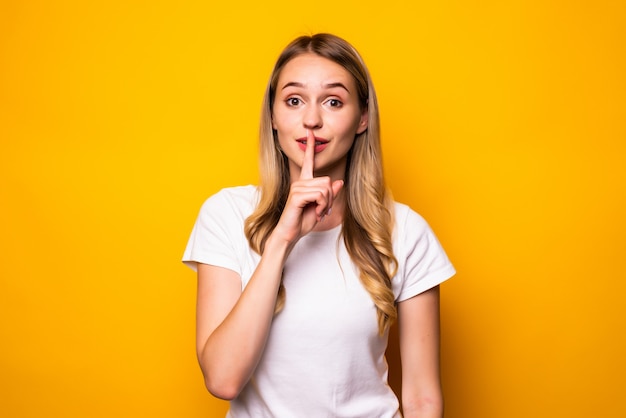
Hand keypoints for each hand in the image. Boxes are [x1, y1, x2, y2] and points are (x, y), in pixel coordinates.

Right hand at [271, 129, 343, 244]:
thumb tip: (339, 182)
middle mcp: (300, 182)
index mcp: (305, 182)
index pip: (308, 162)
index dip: (310, 147)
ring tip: (318, 212)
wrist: (290, 234)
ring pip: (325, 188)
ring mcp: (297, 187)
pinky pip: (320, 195)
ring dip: (326, 204)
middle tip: (323, 209)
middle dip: (330, 197)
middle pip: (327, 180)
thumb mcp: (321, 207)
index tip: (311, 133)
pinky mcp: (297, 195)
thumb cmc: (302, 221)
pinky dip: (322, 206)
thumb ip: (329, 194)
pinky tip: (315, 213)